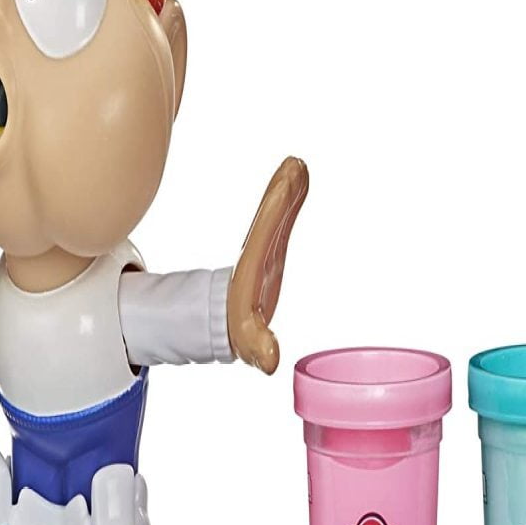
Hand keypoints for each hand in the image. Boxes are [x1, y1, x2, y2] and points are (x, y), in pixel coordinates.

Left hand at [227, 157, 308, 373]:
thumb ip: (257, 346)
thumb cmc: (241, 327)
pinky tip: (299, 172)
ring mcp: (266, 247)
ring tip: (296, 163)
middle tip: (293, 166)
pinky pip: (283, 216)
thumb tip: (269, 361)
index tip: (285, 184)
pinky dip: (291, 195)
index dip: (276, 212)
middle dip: (282, 195)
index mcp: (255, 271)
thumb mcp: (247, 339)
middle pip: (271, 220)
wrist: (227, 318)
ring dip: (287, 189)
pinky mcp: (273, 245)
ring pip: (277, 214)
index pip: (265, 237)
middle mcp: (260, 254)